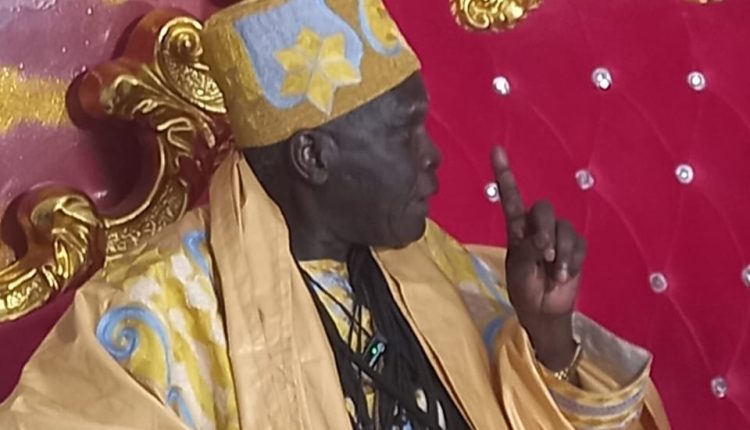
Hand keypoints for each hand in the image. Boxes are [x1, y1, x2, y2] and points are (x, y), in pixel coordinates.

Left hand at [491, 147, 586, 369]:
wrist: (544, 311)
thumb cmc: (524, 289)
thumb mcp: (520, 270)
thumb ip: (529, 251)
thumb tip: (543, 241)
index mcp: (517, 229)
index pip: (510, 197)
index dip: (505, 173)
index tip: (496, 149)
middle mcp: (537, 227)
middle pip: (543, 209)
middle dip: (544, 230)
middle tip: (543, 254)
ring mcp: (558, 236)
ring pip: (562, 227)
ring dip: (559, 252)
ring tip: (553, 272)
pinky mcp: (576, 248)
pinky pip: (577, 244)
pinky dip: (571, 261)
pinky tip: (563, 275)